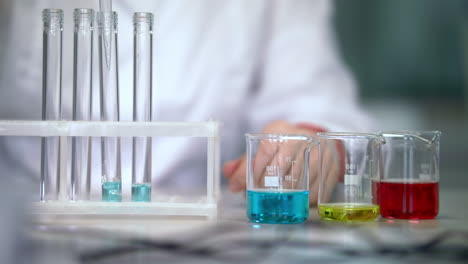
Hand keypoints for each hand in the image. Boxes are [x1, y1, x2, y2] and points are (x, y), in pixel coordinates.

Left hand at [223, 120, 339, 203]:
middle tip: (258, 197)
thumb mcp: (264, 145)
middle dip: (265, 186)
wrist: (317, 139)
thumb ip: (244, 161)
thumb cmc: (284, 145)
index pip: (264, 150)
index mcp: (280, 130)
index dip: (250, 171)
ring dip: (283, 196)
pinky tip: (294, 202)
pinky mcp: (330, 167)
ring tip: (274, 202)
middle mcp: (300, 138)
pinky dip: (302, 201)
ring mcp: (318, 153)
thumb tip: (228, 173)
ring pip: (297, 181)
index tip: (242, 186)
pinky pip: (315, 191)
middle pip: (280, 167)